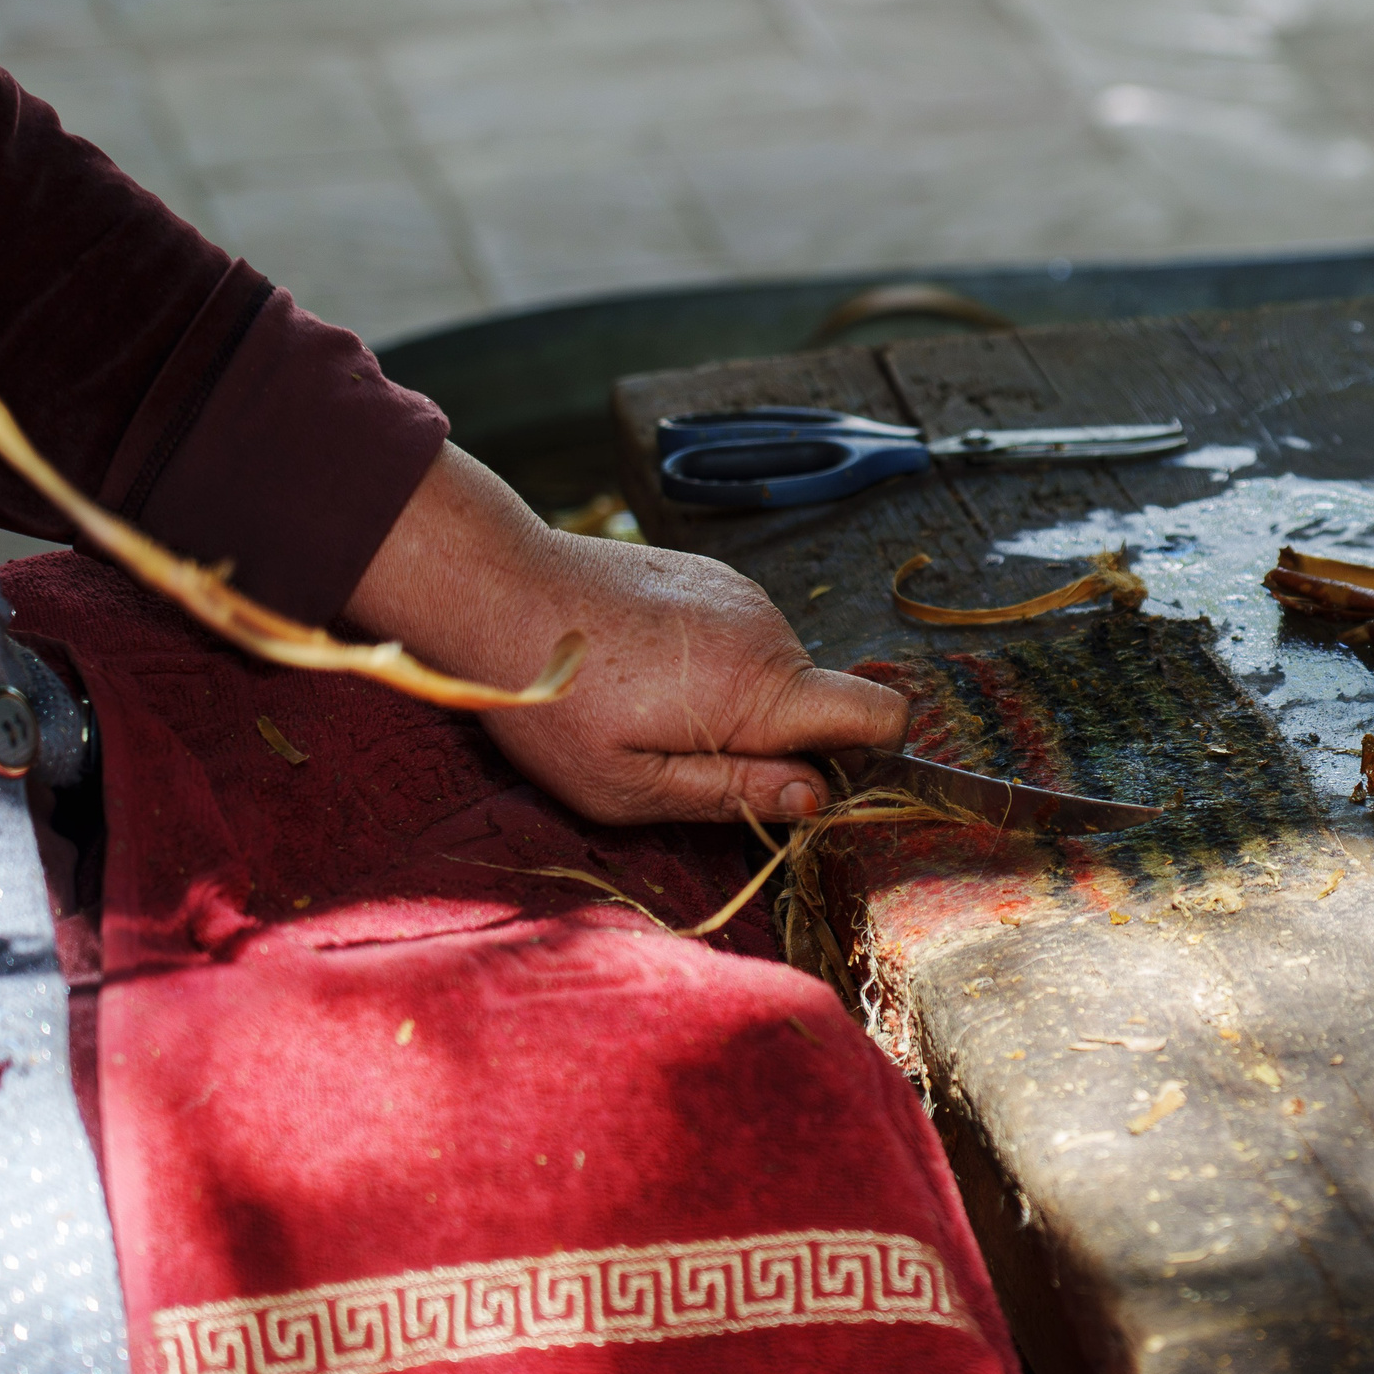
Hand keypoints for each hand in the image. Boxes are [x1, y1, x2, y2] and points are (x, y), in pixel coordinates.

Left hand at [343, 445, 905, 823]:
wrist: (493, 587)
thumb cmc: (548, 699)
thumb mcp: (626, 785)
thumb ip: (731, 794)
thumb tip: (813, 799)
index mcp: (758, 690)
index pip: (881, 714)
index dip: (873, 756)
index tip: (817, 781)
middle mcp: (767, 631)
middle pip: (819, 703)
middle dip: (775, 740)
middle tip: (685, 755)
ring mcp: (742, 594)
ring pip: (776, 671)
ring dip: (736, 700)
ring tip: (650, 706)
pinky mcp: (714, 574)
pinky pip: (742, 636)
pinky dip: (712, 661)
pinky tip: (643, 668)